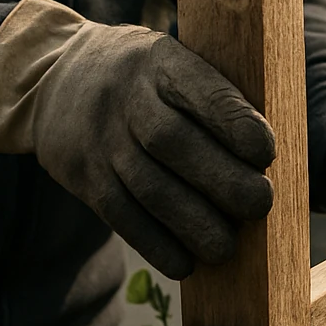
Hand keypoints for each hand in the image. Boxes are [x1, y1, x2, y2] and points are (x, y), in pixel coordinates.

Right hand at [0, 0, 274, 280]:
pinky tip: (185, 263)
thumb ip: (216, 96)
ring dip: (192, 223)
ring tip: (226, 247)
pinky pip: (120, 215)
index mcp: (162, 62)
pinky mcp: (82, 176)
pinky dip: (155, 244)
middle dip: (221, 179)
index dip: (234, 122)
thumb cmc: (147, 81)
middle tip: (259, 204)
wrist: (56, 79)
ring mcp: (100, 138)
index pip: (200, 88)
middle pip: (172, 141)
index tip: (267, 152)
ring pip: (147, 186)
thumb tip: (269, 160)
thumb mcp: (176, 63)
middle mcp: (126, 97)